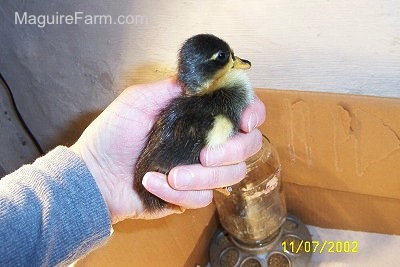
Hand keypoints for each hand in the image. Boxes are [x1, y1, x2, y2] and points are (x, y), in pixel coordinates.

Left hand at [71, 78, 265, 222]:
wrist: (94, 174)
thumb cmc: (112, 134)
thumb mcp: (139, 100)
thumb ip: (171, 87)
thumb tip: (201, 77)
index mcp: (198, 117)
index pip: (241, 112)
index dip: (252, 114)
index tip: (244, 121)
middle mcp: (206, 142)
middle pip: (248, 147)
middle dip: (232, 152)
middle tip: (205, 155)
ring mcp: (201, 171)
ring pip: (230, 176)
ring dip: (201, 177)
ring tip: (171, 174)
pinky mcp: (189, 196)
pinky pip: (202, 199)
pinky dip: (177, 193)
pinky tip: (153, 183)